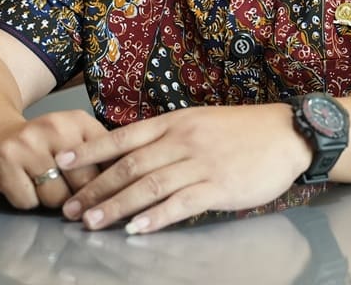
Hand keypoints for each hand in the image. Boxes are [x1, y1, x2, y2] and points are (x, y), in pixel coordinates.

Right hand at [0, 109, 111, 210]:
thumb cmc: (42, 145)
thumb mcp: (75, 138)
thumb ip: (102, 156)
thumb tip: (131, 183)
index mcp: (78, 121)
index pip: (108, 161)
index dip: (110, 185)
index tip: (110, 196)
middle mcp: (54, 127)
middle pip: (85, 184)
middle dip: (79, 197)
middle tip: (69, 192)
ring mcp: (27, 144)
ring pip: (56, 197)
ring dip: (51, 201)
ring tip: (42, 184)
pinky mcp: (4, 163)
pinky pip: (28, 201)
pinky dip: (27, 201)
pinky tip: (22, 185)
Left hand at [55, 103, 311, 233]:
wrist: (287, 134)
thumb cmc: (242, 130)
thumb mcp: (200, 121)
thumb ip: (168, 136)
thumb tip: (132, 153)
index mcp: (174, 122)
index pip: (123, 136)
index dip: (91, 150)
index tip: (63, 160)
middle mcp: (182, 140)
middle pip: (129, 165)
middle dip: (95, 187)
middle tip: (69, 207)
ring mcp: (200, 163)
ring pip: (148, 185)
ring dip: (116, 205)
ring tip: (91, 222)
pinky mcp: (218, 186)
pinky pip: (180, 203)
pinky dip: (156, 217)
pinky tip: (136, 229)